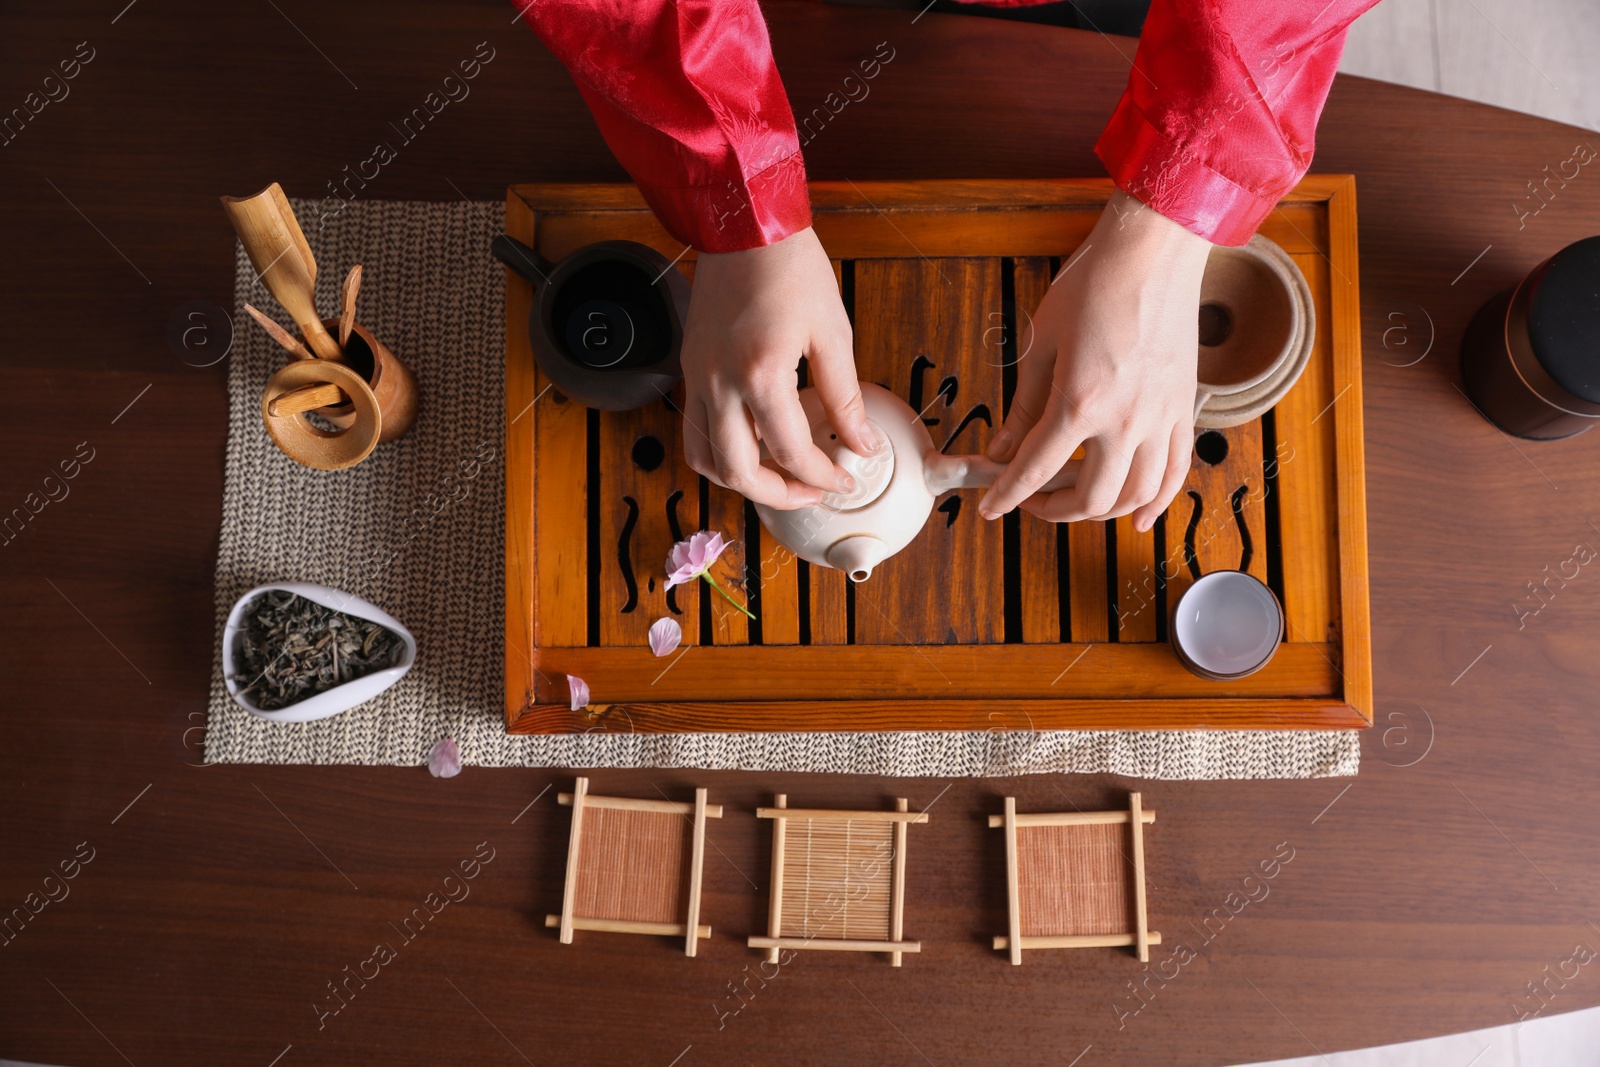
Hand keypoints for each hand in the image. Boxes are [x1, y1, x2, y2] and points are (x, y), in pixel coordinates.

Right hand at [679, 226, 876, 509]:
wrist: (745, 225)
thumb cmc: (790, 267)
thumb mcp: (832, 333)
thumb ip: (845, 397)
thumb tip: (860, 442)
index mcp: (760, 374)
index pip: (791, 452)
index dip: (822, 476)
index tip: (844, 479)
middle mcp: (720, 383)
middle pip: (737, 472)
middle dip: (779, 494)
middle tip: (812, 491)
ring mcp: (698, 377)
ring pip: (704, 458)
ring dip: (740, 480)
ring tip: (779, 477)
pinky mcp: (691, 368)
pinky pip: (694, 429)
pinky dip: (720, 451)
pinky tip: (753, 443)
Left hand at [978, 190, 1211, 530]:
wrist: (1152, 254)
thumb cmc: (1093, 287)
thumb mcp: (1040, 345)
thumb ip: (1023, 406)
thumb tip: (1004, 448)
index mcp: (1080, 403)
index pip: (1035, 470)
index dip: (1007, 496)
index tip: (991, 509)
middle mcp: (1125, 421)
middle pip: (1091, 498)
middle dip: (1053, 510)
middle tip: (1032, 501)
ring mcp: (1160, 419)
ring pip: (1135, 496)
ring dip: (1101, 512)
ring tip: (1075, 503)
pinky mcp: (1183, 410)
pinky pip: (1176, 472)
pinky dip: (1157, 502)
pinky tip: (1140, 517)